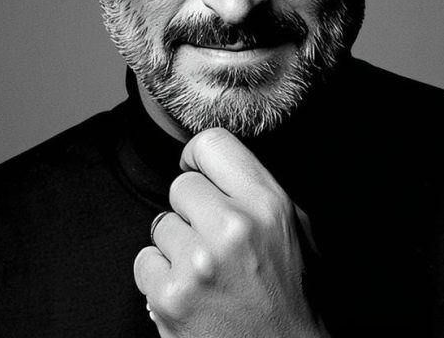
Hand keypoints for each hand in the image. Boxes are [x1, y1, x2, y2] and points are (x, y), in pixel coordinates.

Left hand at [133, 128, 327, 337]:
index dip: (199, 157)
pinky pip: (145, 261)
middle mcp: (233, 228)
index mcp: (268, 206)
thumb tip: (217, 161)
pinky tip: (191, 293)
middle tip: (213, 241)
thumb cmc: (295, 299)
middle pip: (181, 186)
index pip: (212, 144)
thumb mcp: (297, 232)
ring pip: (161, 225)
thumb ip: (258, 192)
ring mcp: (198, 263)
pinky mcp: (170, 296)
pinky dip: (161, 278)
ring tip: (207, 273)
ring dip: (177, 247)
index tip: (198, 171)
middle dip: (192, 211)